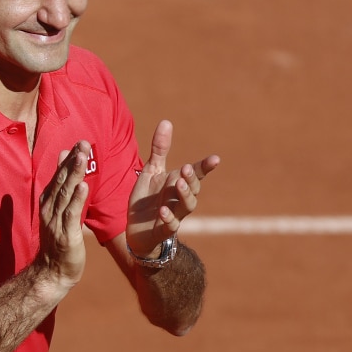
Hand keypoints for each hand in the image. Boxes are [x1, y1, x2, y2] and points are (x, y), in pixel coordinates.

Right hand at [37, 141, 90, 286]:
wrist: (52, 273)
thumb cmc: (58, 242)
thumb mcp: (59, 213)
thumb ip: (62, 189)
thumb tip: (65, 163)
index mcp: (49, 202)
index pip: (58, 176)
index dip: (68, 160)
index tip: (78, 143)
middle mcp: (50, 209)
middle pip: (61, 180)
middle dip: (73, 161)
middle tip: (84, 143)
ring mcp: (57, 222)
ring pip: (66, 194)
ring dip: (74, 174)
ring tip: (83, 157)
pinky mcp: (66, 235)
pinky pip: (71, 215)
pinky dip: (77, 200)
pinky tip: (84, 186)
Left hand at [126, 120, 219, 257]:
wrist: (136, 230)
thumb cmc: (147, 199)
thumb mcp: (151, 171)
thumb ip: (160, 149)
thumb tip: (167, 121)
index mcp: (178, 183)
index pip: (196, 173)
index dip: (205, 166)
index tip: (216, 159)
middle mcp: (179, 199)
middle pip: (194, 189)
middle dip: (192, 179)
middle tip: (186, 168)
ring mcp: (173, 214)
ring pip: (187, 206)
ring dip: (185, 195)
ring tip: (179, 183)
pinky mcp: (163, 229)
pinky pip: (170, 225)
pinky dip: (168, 218)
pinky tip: (162, 211)